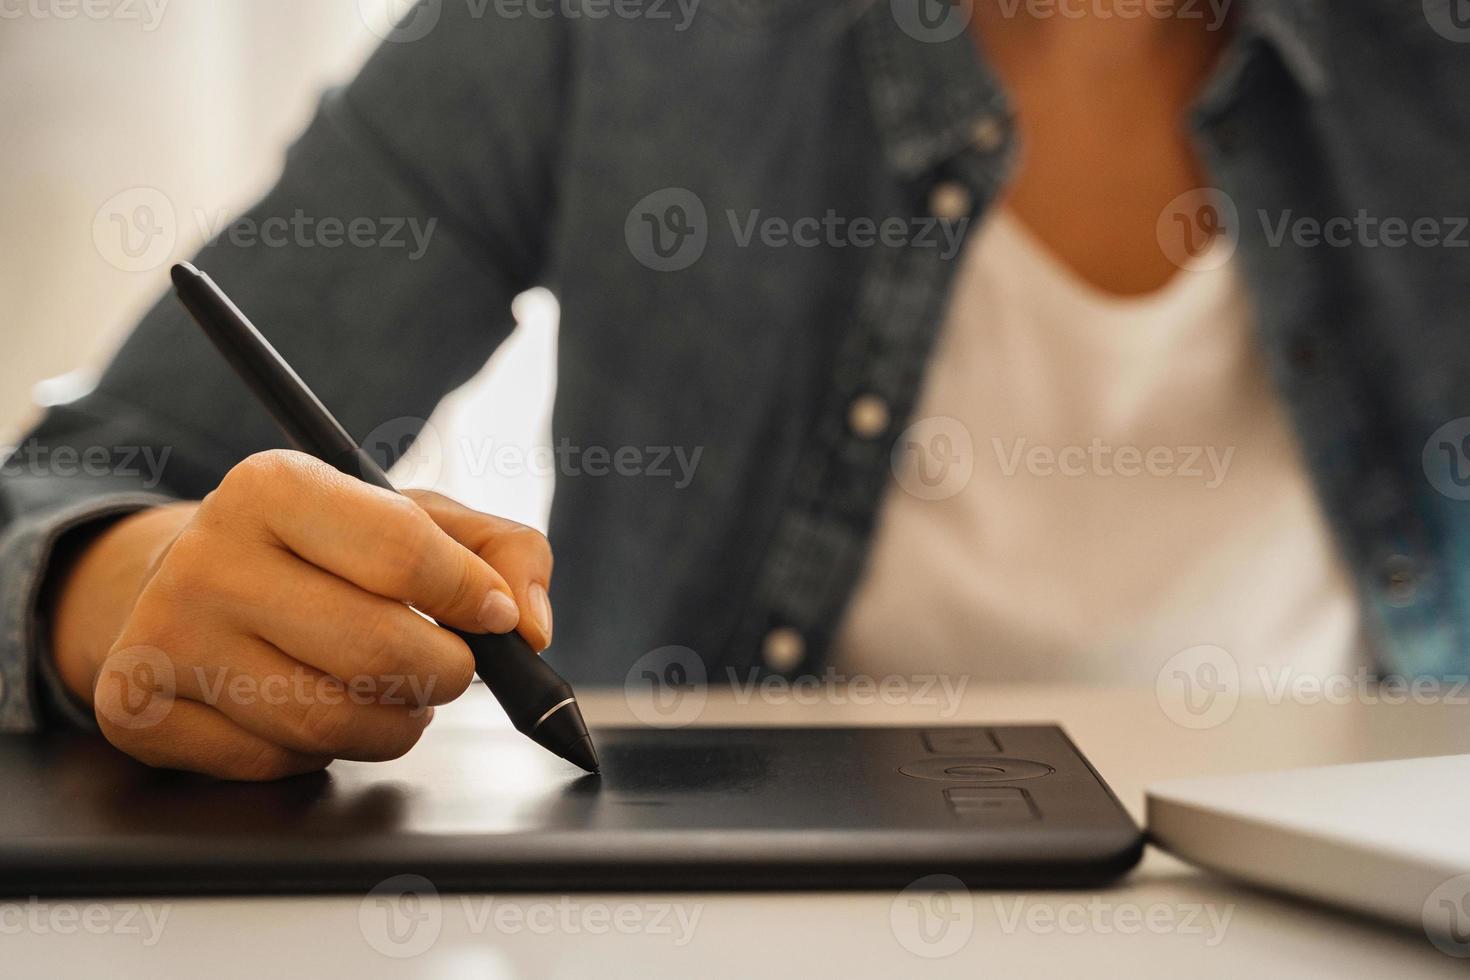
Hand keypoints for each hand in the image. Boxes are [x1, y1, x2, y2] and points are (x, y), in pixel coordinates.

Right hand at [49, 449, 552, 779]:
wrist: (193, 585)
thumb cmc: (326, 552)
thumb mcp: (413, 520)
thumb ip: (501, 549)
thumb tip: (533, 626)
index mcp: (272, 485)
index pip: (402, 551)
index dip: (471, 595)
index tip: (496, 615)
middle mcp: (206, 556)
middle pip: (378, 649)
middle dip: (444, 672)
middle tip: (449, 665)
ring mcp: (165, 639)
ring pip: (333, 722)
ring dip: (394, 721)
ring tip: (393, 689)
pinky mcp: (142, 714)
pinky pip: (280, 764)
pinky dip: (322, 752)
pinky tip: (313, 706)